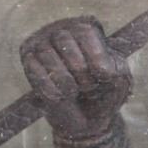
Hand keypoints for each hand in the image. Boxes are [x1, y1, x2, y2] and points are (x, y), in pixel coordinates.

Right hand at [20, 16, 132, 141]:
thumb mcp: (120, 80)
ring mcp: (41, 43)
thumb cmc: (103, 92)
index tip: (103, 76)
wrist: (86, 120)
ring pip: (47, 55)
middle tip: (88, 87)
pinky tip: (61, 97)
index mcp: (86, 27)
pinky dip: (50, 88)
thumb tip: (102, 69)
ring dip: (65, 81)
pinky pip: (34, 71)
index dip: (94, 56)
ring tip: (75, 92)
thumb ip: (117, 69)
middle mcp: (61, 29)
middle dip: (80, 70)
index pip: (85, 31)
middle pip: (64, 40)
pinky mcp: (28, 61)